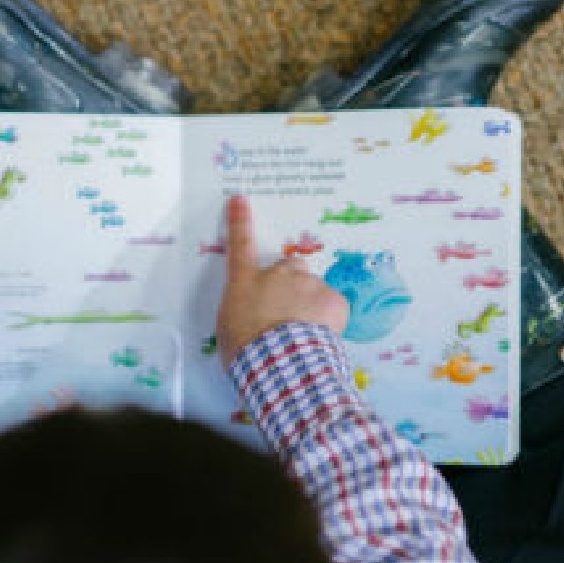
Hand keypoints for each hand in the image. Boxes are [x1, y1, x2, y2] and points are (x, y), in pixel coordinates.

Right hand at [216, 194, 349, 366]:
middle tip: (287, 311)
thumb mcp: (229, 326)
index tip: (240, 200)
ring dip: (310, 305)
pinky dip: (329, 320)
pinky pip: (333, 306)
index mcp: (246, 281)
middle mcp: (278, 274)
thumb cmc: (245, 349)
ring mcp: (308, 284)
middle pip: (290, 267)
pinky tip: (319, 337)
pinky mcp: (334, 300)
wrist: (277, 362)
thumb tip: (253, 313)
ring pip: (314, 289)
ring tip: (302, 334)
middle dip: (291, 283)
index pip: (240, 243)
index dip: (240, 220)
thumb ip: (242, 309)